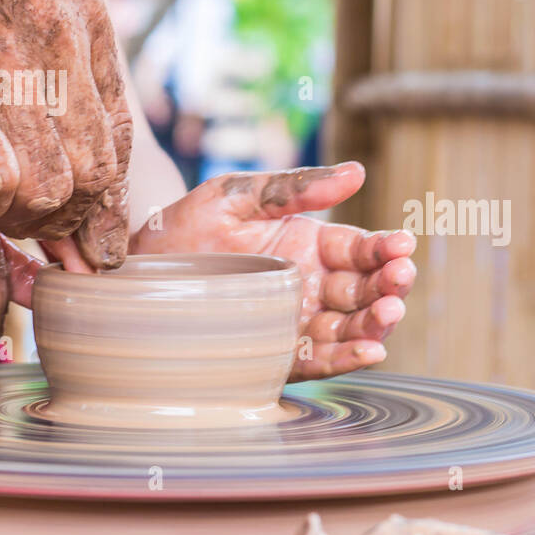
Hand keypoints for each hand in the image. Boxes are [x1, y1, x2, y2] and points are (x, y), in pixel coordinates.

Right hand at [0, 0, 130, 268]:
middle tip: (39, 230)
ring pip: (52, 186)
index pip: (120, 130)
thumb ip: (57, 44)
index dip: (108, 192)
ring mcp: (3, 65)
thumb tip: (80, 121)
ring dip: (24, 215)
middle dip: (71, 217)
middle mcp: (57, 37)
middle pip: (95, 168)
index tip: (93, 227)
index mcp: (82, 12)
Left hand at [125, 162, 415, 380]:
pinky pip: (321, 362)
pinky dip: (349, 359)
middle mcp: (311, 287)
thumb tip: (357, 173)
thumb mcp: (237, 195)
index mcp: (309, 245)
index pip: (359, 249)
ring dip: (377, 323)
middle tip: (399, 278)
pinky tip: (370, 352)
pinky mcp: (278, 358)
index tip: (401, 244)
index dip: (384, 248)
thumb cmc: (185, 227)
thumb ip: (295, 187)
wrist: (132, 274)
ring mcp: (297, 324)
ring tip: (388, 313)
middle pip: (364, 290)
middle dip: (389, 285)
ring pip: (351, 327)